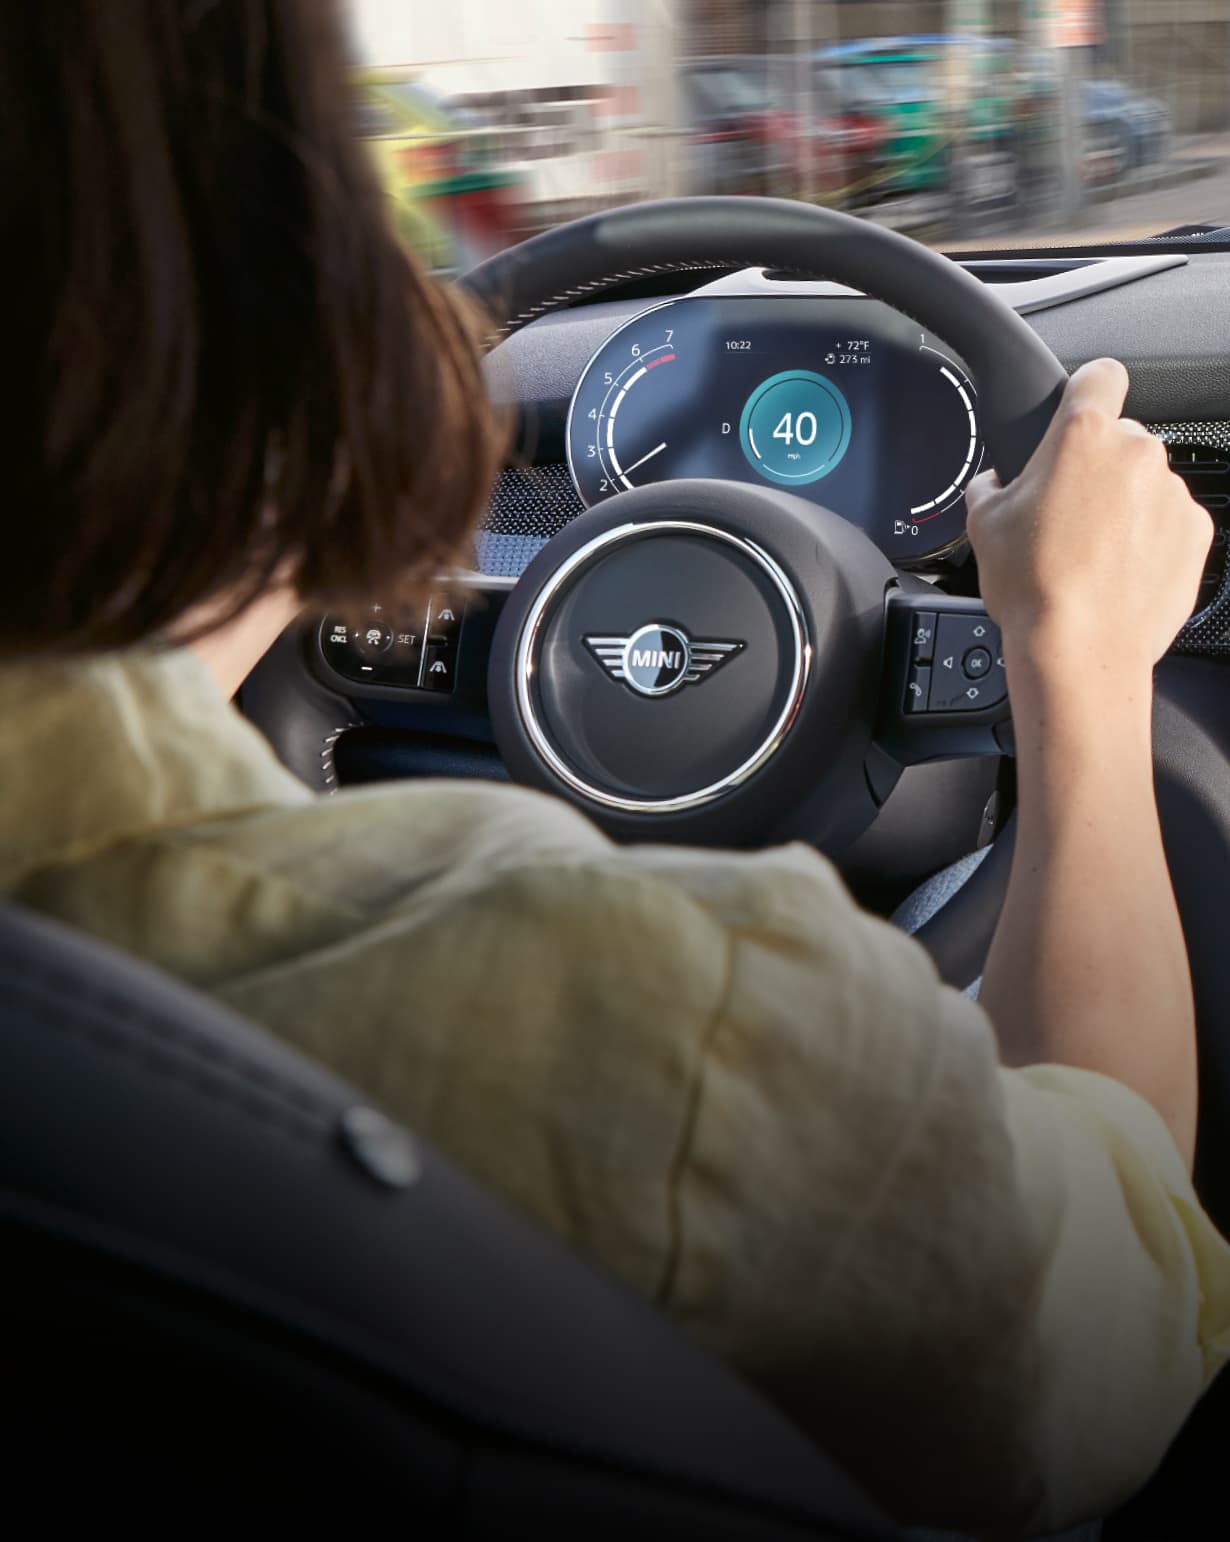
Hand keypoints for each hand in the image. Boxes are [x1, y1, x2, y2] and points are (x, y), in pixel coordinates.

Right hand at [965, 359, 1212, 672]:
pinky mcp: (1195, 532)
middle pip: (1120, 440)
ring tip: (1091, 555)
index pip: (1100, 375)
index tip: (1079, 412)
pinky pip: (1169, 522)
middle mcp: (1136, 452)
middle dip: (1097, 469)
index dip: (1086, 391)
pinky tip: (1117, 572)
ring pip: (1146, 484)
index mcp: (1082, 435)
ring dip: (1124, 507)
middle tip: (1066, 516)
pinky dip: (1149, 540)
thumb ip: (993, 484)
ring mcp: (1172, 493)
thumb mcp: (982, 523)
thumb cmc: (1033, 587)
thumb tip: (997, 482)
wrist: (1078, 649)